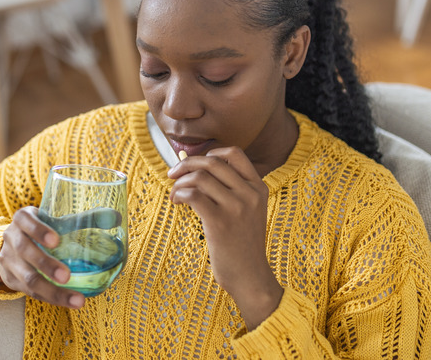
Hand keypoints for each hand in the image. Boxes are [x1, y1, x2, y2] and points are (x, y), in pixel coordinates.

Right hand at [0, 206, 85, 308]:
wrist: (13, 247)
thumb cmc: (42, 230)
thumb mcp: (57, 221)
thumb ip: (85, 219)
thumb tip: (116, 217)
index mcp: (22, 219)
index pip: (25, 221)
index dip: (38, 230)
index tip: (56, 240)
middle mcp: (11, 239)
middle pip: (25, 251)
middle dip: (46, 265)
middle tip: (66, 276)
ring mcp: (8, 261)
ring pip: (28, 279)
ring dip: (52, 291)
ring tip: (76, 300)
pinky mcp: (11, 280)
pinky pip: (31, 293)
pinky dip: (51, 298)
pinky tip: (69, 303)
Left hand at [168, 147, 282, 328]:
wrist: (250, 276)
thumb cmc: (242, 245)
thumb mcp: (249, 212)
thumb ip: (232, 190)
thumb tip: (195, 169)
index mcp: (258, 187)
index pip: (235, 154)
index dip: (210, 152)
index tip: (195, 164)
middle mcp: (250, 193)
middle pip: (212, 162)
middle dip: (186, 164)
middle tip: (172, 175)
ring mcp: (236, 207)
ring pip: (199, 177)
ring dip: (180, 183)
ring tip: (174, 195)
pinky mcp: (220, 222)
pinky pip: (193, 195)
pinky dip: (179, 195)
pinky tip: (177, 202)